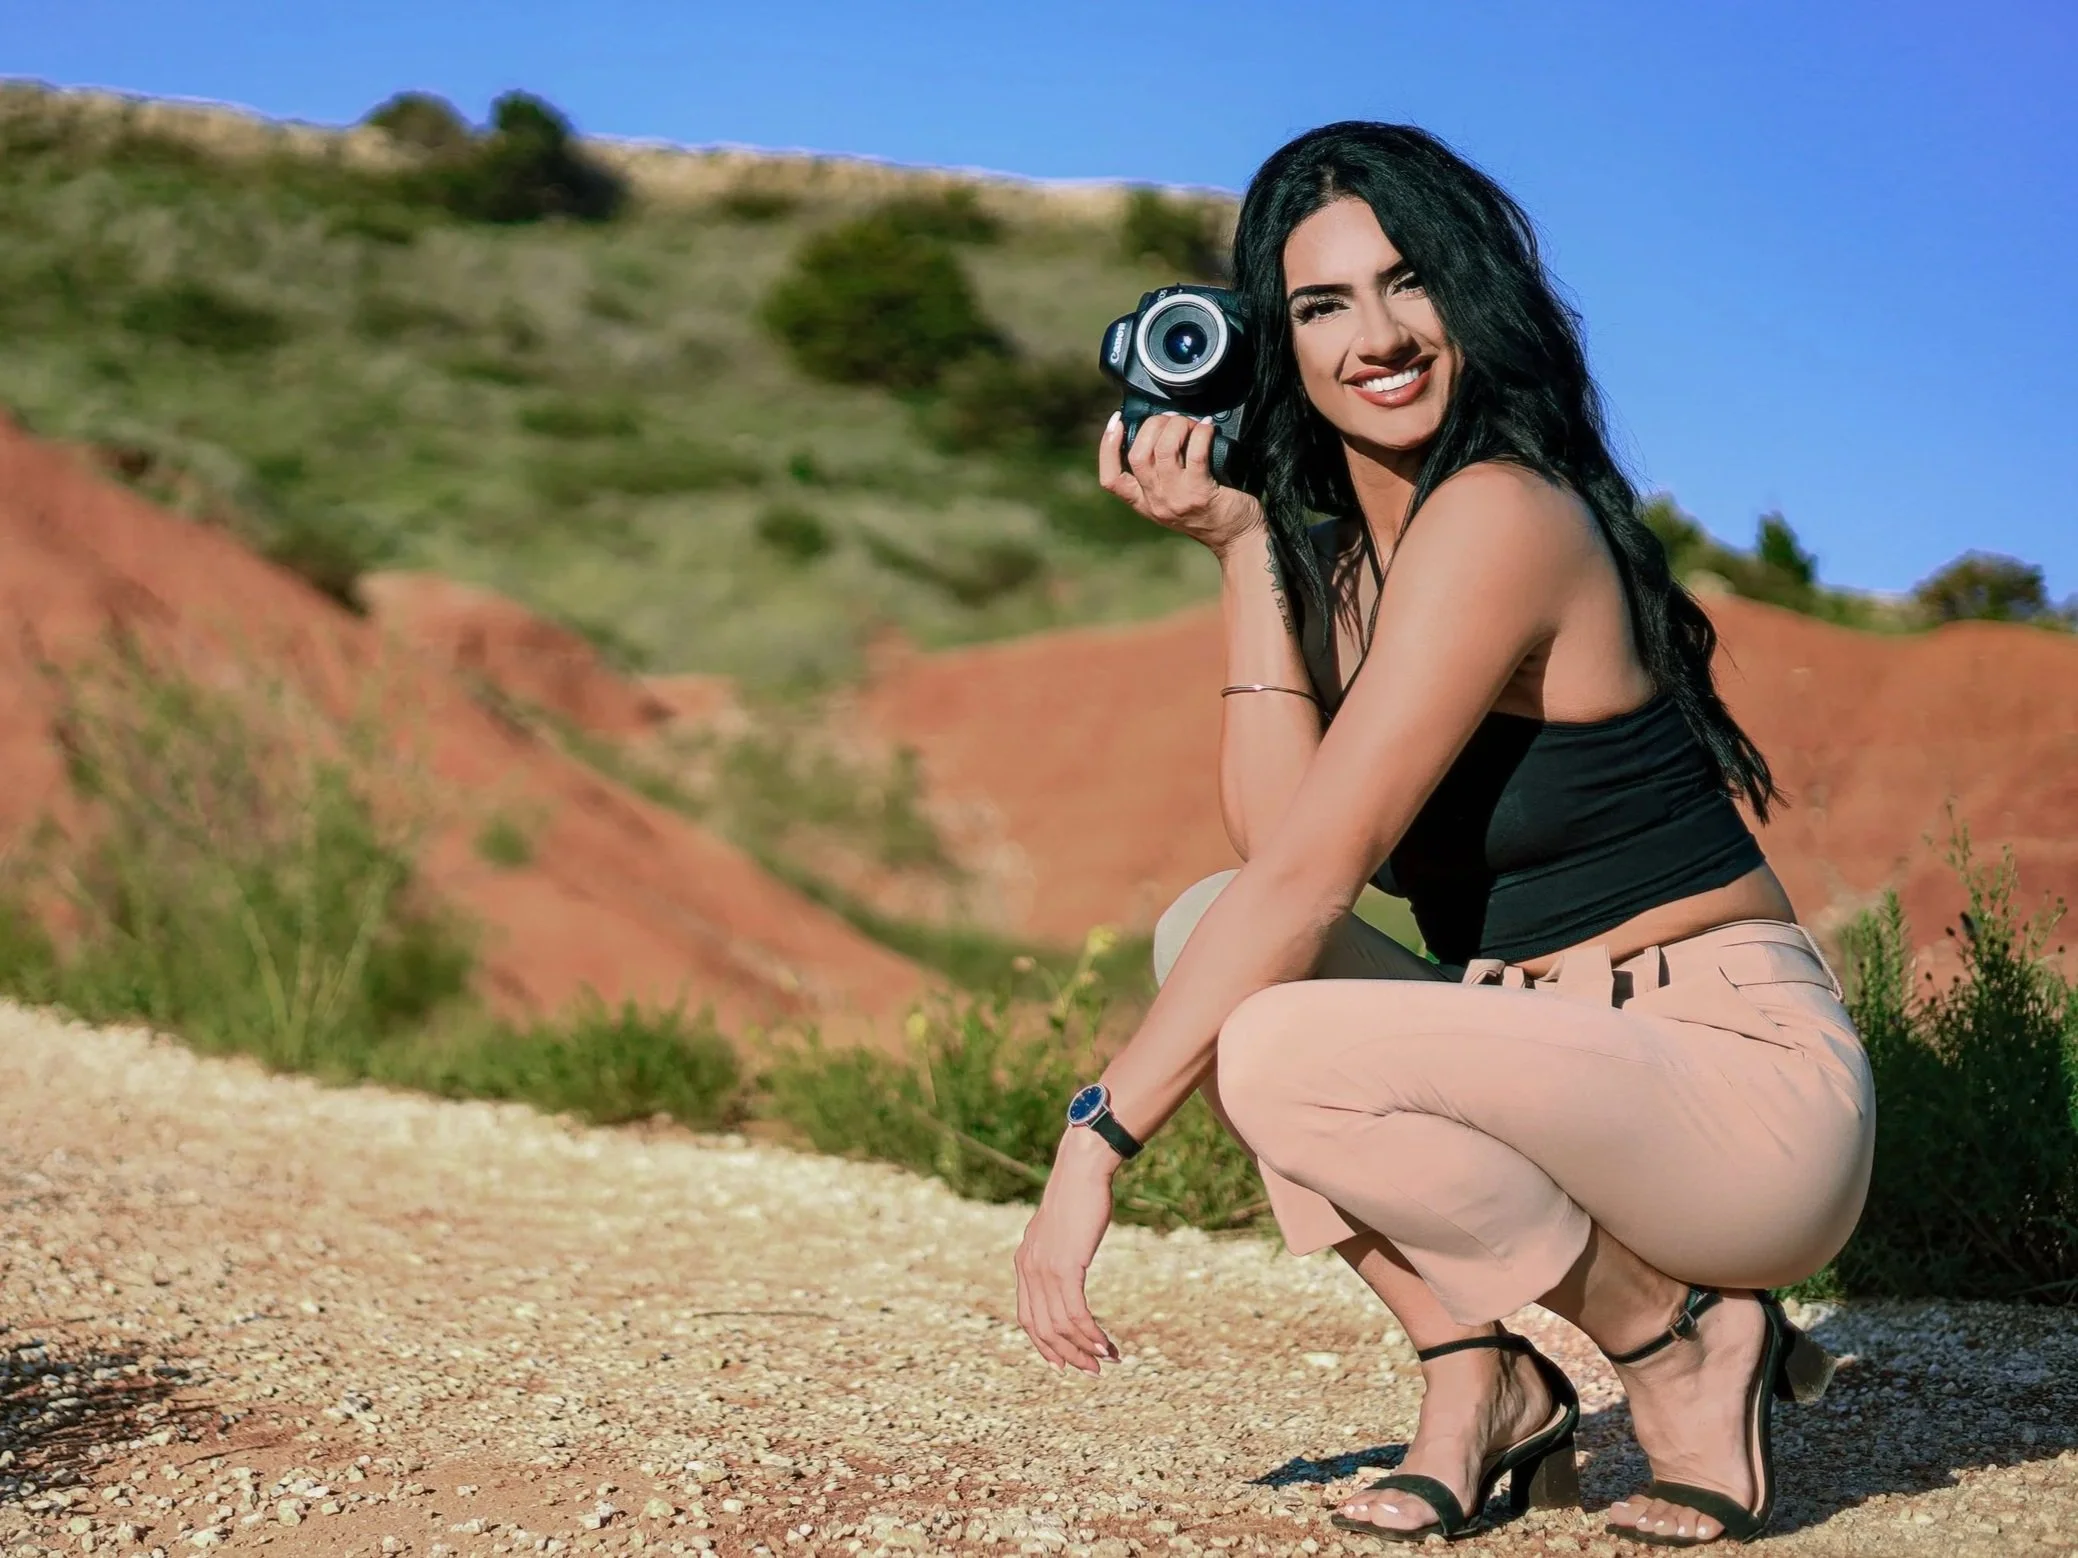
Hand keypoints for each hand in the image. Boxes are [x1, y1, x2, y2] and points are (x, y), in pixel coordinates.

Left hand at [1014, 1131, 1121, 1374]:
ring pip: (1061, 1326)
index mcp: (1024, 1263)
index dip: (1045, 1346)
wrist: (1082, 1170)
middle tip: (1092, 1371)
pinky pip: (1076, 1313)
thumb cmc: (1077, 1197)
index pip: (1028, 1318)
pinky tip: (1107, 1345)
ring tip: (1108, 1361)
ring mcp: (1044, 1269)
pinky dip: (1091, 1334)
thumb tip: (1067, 1270)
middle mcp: (1028, 1270)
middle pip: (1043, 1329)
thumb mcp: (1059, 1231)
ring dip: (1085, 1349)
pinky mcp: (1065, 1266)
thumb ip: (1056, 1253)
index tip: (1065, 1364)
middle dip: (1068, 1355)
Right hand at [1099, 411, 1263, 555]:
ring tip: (1190, 422)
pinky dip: (1201, 433)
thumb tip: (1161, 431)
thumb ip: (1161, 477)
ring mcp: (1178, 498)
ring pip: (1164, 449)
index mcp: (1145, 504)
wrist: (1237, 540)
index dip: (1107, 447)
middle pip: (1138, 455)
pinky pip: (1196, 453)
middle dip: (1152, 426)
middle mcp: (1157, 502)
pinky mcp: (1201, 493)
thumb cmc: (1211, 514)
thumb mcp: (1174, 501)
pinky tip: (1207, 427)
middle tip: (1171, 419)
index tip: (1116, 422)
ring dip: (1177, 426)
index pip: (1111, 479)